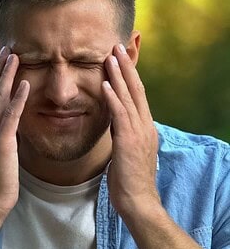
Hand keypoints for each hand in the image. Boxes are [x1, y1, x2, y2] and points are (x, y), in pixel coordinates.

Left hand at [102, 44, 159, 219]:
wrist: (138, 203)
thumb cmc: (130, 181)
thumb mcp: (127, 152)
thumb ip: (124, 134)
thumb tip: (116, 123)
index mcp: (145, 128)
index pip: (138, 96)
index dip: (129, 76)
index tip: (120, 59)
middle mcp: (145, 126)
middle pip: (136, 90)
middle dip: (126, 67)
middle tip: (117, 46)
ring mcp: (139, 133)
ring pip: (129, 97)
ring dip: (119, 75)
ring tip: (111, 56)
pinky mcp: (129, 142)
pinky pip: (120, 115)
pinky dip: (112, 98)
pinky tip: (104, 83)